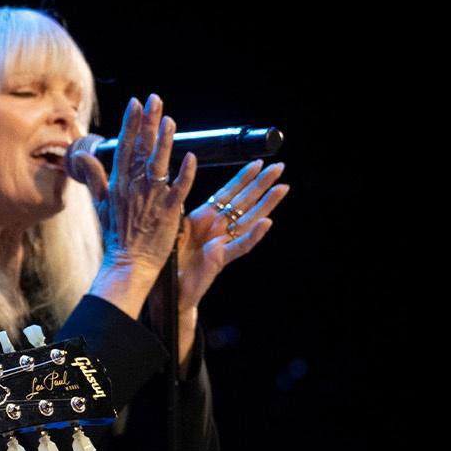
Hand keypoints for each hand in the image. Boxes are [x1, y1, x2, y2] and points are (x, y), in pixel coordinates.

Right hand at [71, 94, 195, 318]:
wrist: (128, 264)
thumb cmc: (117, 235)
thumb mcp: (101, 203)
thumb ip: (94, 177)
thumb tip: (81, 155)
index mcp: (118, 184)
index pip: (124, 147)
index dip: (131, 124)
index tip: (136, 103)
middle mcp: (133, 187)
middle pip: (141, 149)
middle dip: (147, 123)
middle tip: (154, 99)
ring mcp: (151, 199)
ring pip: (158, 164)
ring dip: (164, 142)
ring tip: (169, 120)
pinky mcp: (168, 212)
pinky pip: (178, 189)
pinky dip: (184, 174)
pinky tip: (191, 157)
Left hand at [178, 158, 287, 311]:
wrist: (168, 289)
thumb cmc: (170, 259)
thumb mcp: (174, 227)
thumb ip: (182, 210)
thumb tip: (177, 184)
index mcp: (206, 217)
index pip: (228, 193)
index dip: (243, 177)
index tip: (257, 162)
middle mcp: (218, 228)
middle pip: (244, 201)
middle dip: (262, 183)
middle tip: (280, 166)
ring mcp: (223, 242)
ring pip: (249, 219)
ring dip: (267, 204)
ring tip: (283, 188)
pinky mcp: (221, 259)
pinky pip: (240, 245)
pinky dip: (254, 234)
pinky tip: (266, 222)